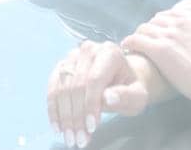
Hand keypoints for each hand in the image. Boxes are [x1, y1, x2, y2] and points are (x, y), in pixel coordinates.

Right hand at [46, 41, 163, 147]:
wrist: (122, 79)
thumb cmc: (131, 88)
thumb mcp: (137, 95)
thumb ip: (126, 96)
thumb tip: (108, 97)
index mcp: (109, 53)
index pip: (94, 79)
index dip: (91, 104)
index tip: (91, 127)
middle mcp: (87, 50)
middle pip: (76, 85)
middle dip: (76, 116)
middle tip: (78, 139)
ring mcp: (72, 57)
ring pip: (62, 87)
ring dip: (64, 116)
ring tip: (69, 137)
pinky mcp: (62, 66)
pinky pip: (53, 87)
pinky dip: (54, 108)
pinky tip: (57, 126)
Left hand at [121, 9, 190, 105]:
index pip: (172, 14)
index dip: (165, 24)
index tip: (162, 33)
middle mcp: (180, 22)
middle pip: (156, 20)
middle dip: (152, 29)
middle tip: (148, 40)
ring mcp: (168, 34)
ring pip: (144, 28)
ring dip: (139, 35)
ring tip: (136, 45)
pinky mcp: (157, 48)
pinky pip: (136, 40)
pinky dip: (130, 42)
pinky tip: (128, 48)